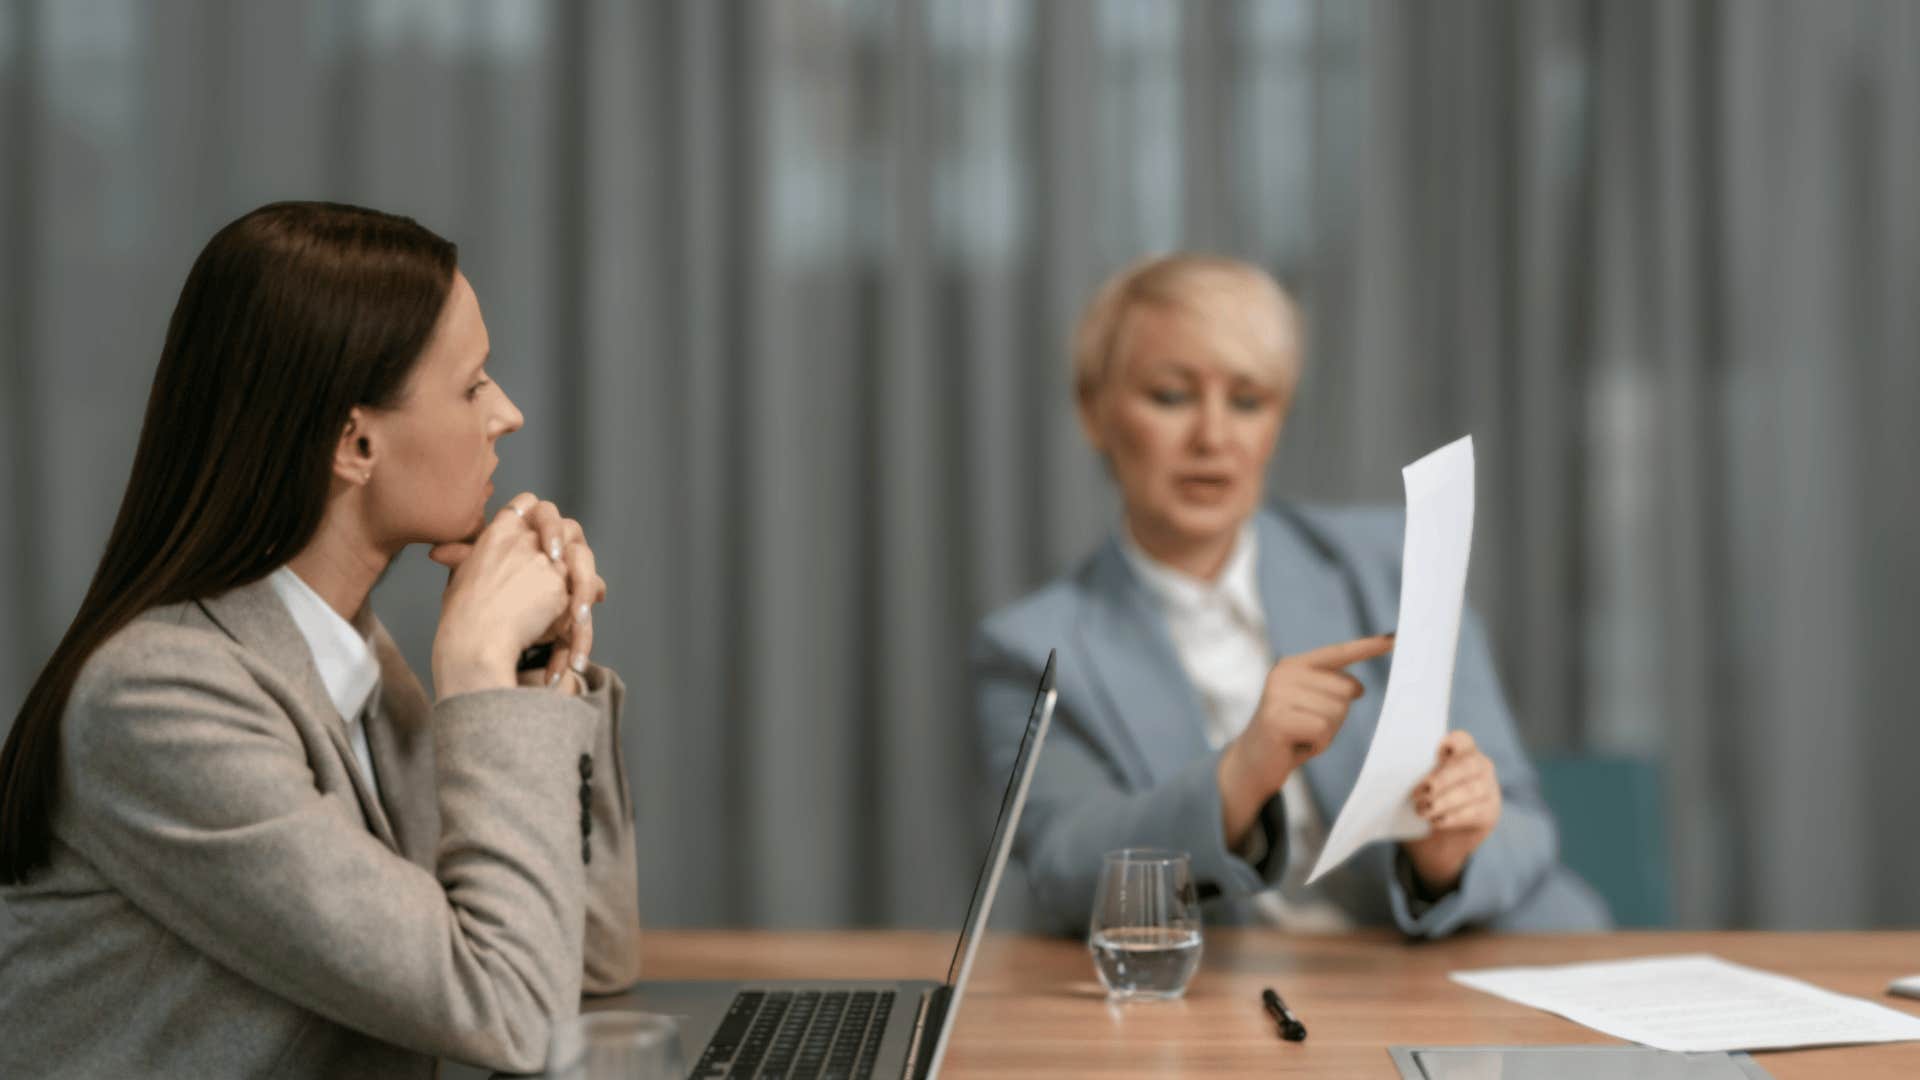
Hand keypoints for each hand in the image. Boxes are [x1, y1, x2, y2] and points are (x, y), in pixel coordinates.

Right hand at [427, 493, 571, 698]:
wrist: (475, 641)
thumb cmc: (462, 615)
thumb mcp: (459, 577)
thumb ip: (466, 558)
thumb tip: (439, 554)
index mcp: (498, 532)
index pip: (527, 502)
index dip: (539, 514)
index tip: (542, 532)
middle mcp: (523, 539)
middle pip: (561, 524)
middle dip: (569, 543)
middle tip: (570, 563)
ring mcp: (544, 560)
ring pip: (578, 555)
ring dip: (583, 574)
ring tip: (588, 595)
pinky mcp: (560, 583)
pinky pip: (579, 588)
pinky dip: (580, 602)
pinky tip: (579, 617)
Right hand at [1217, 632, 1394, 849]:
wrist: (1253, 762)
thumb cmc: (1291, 733)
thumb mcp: (1314, 706)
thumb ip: (1334, 691)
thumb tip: (1358, 688)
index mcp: (1294, 665)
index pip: (1338, 652)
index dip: (1367, 646)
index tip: (1394, 638)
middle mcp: (1284, 673)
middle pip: (1346, 689)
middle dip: (1336, 716)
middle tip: (1308, 726)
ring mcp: (1278, 694)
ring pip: (1337, 711)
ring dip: (1326, 733)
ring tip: (1301, 736)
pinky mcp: (1277, 718)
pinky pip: (1323, 730)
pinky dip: (1317, 744)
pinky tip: (1297, 745)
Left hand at [1400, 730, 1501, 893]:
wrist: (1438, 842)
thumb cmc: (1423, 803)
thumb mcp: (1418, 785)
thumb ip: (1415, 773)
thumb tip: (1392, 771)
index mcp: (1462, 751)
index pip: (1461, 739)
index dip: (1449, 743)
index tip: (1433, 755)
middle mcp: (1480, 766)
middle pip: (1467, 765)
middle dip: (1442, 778)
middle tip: (1419, 793)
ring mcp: (1489, 789)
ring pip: (1471, 790)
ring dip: (1444, 801)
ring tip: (1422, 811)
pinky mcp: (1490, 813)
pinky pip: (1474, 812)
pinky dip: (1452, 818)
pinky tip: (1436, 822)